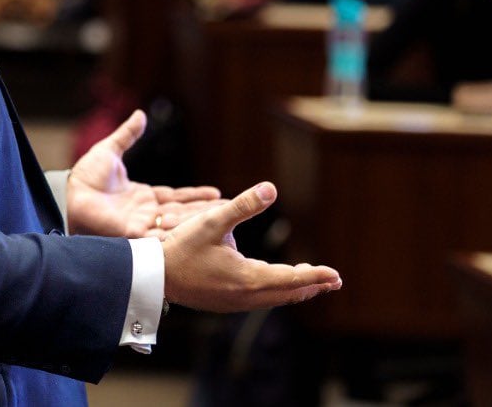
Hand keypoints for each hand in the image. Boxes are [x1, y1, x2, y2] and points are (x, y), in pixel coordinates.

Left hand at [67, 110, 224, 238]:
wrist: (69, 194)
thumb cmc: (84, 178)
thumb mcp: (109, 151)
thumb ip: (127, 135)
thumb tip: (140, 114)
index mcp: (143, 197)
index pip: (176, 197)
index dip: (196, 196)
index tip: (219, 194)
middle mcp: (146, 213)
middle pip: (183, 213)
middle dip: (206, 212)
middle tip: (233, 209)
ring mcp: (142, 225)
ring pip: (178, 224)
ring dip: (199, 222)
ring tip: (224, 220)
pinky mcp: (135, 234)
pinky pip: (163, 235)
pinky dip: (180, 233)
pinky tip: (199, 232)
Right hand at [162, 182, 341, 310]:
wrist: (155, 275)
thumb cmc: (181, 247)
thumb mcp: (212, 221)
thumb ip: (243, 205)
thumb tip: (271, 188)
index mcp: (248, 278)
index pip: (292, 279)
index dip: (316, 276)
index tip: (336, 275)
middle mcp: (246, 296)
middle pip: (288, 293)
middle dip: (311, 285)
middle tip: (332, 280)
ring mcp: (235, 303)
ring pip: (274, 298)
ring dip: (294, 290)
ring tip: (310, 282)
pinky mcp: (226, 303)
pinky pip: (260, 300)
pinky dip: (276, 292)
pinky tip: (274, 284)